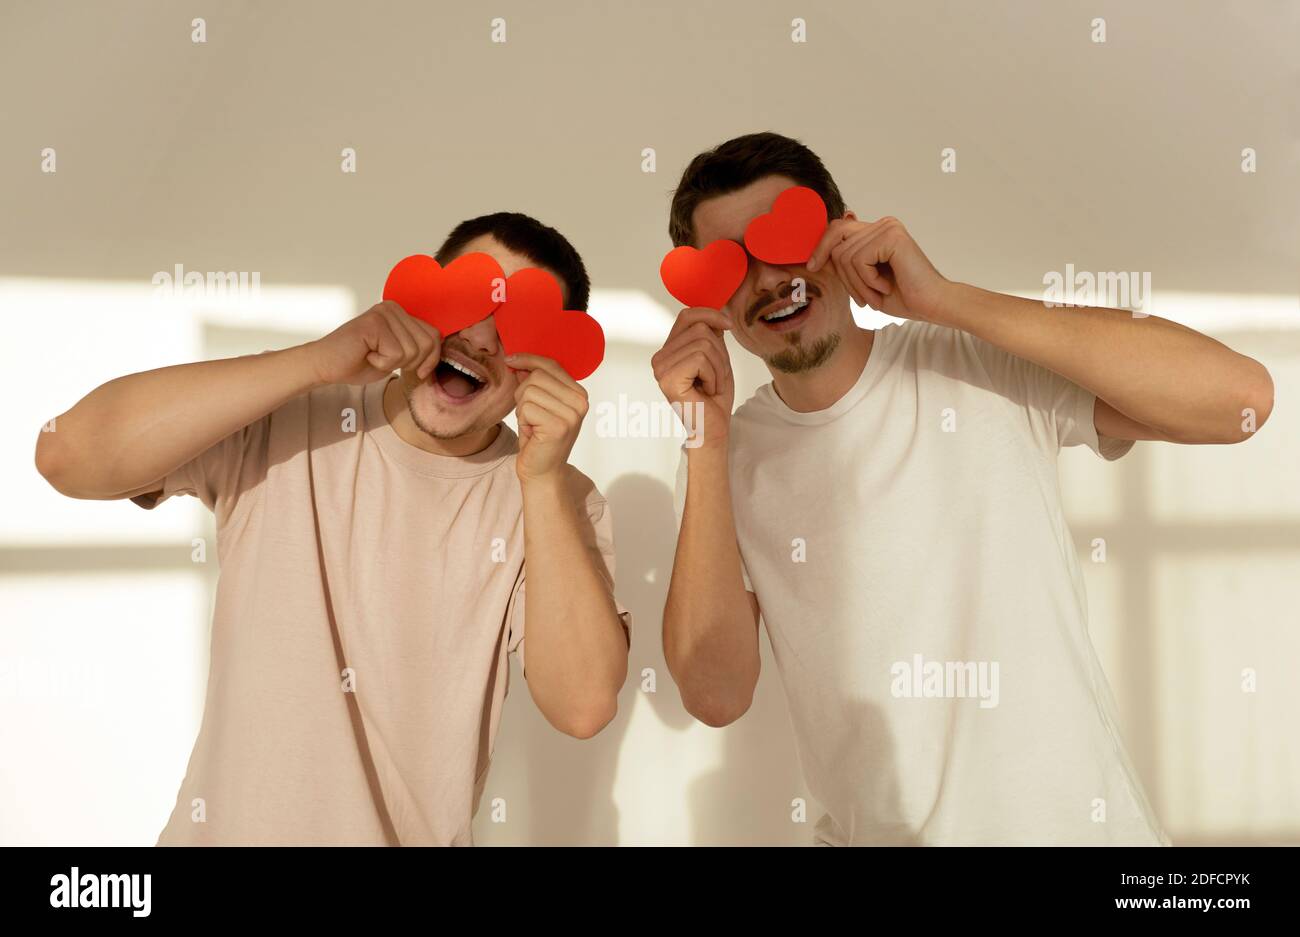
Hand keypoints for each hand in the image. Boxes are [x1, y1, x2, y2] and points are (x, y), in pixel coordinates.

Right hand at [306, 301, 441, 385]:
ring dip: (392, 363)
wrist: (326, 366)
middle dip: (411, 363)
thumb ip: (418, 350)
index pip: (435, 336)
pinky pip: (395, 354)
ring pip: (412, 351)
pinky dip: (381, 364)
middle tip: (385, 360)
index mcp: (402, 313)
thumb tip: (442, 353)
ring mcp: (383, 313)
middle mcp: (393, 307)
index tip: (417, 371)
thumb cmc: (359, 362)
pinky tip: (366, 355)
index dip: (431, 359)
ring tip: (372, 355)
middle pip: (427, 343)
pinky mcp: (374, 323)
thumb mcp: (398, 356)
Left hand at [508, 353, 588, 482]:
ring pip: (529, 391)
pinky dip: (523, 420)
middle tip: (529, 414)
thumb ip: (533, 382)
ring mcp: (572, 414)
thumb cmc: (538, 437)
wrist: (542, 471)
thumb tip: (517, 361)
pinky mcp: (559, 426)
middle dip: (523, 393)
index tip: (510, 360)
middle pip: (537, 376)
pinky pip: (527, 408)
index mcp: (579, 393)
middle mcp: (580, 402)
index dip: (528, 360)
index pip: (552, 365)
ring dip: (522, 409)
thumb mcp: (538, 404)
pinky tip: (532, 432)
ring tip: (532, 424)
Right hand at [651, 306, 734, 450]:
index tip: (728, 326)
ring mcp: (661, 368)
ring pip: (703, 343)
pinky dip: (713, 375)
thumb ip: (711, 335)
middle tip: (715, 377)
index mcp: (669, 350)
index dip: (710, 314)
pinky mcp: (668, 378)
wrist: (713, 428)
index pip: (687, 315)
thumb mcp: (717, 357)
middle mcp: (660, 358)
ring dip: (718, 367)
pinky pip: (701, 359)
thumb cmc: (714, 397)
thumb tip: (715, 312)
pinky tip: (706, 391)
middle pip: (699, 329)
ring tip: (711, 385)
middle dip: (719, 352)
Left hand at [806, 216, 950, 321]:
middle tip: (860, 298)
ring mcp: (888, 228)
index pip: (837, 229)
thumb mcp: (864, 279)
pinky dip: (867, 281)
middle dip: (843, 275)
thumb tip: (820, 254)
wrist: (931, 305)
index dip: (821, 247)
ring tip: (876, 295)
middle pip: (836, 240)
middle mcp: (883, 224)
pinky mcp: (892, 237)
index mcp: (877, 231)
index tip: (811, 267)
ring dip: (858, 284)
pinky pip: (859, 260)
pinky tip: (885, 286)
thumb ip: (846, 262)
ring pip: (845, 256)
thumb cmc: (903, 296)